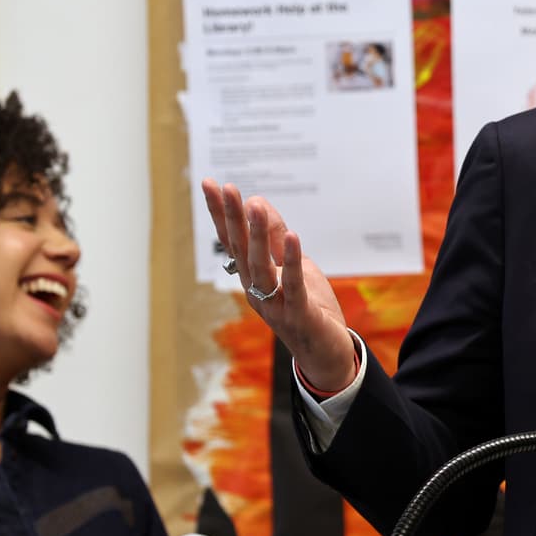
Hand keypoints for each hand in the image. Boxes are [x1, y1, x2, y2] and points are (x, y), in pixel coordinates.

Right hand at [201, 179, 356, 389]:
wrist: (326, 352)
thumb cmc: (307, 306)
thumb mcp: (293, 264)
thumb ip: (276, 237)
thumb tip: (257, 201)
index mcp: (252, 277)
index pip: (232, 240)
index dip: (221, 212)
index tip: (210, 183)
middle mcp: (256, 290)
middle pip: (241, 250)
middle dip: (234, 218)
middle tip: (226, 188)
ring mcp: (275, 304)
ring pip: (261, 265)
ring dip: (257, 234)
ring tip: (254, 204)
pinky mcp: (298, 314)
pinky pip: (293, 284)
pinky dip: (290, 260)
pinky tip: (291, 236)